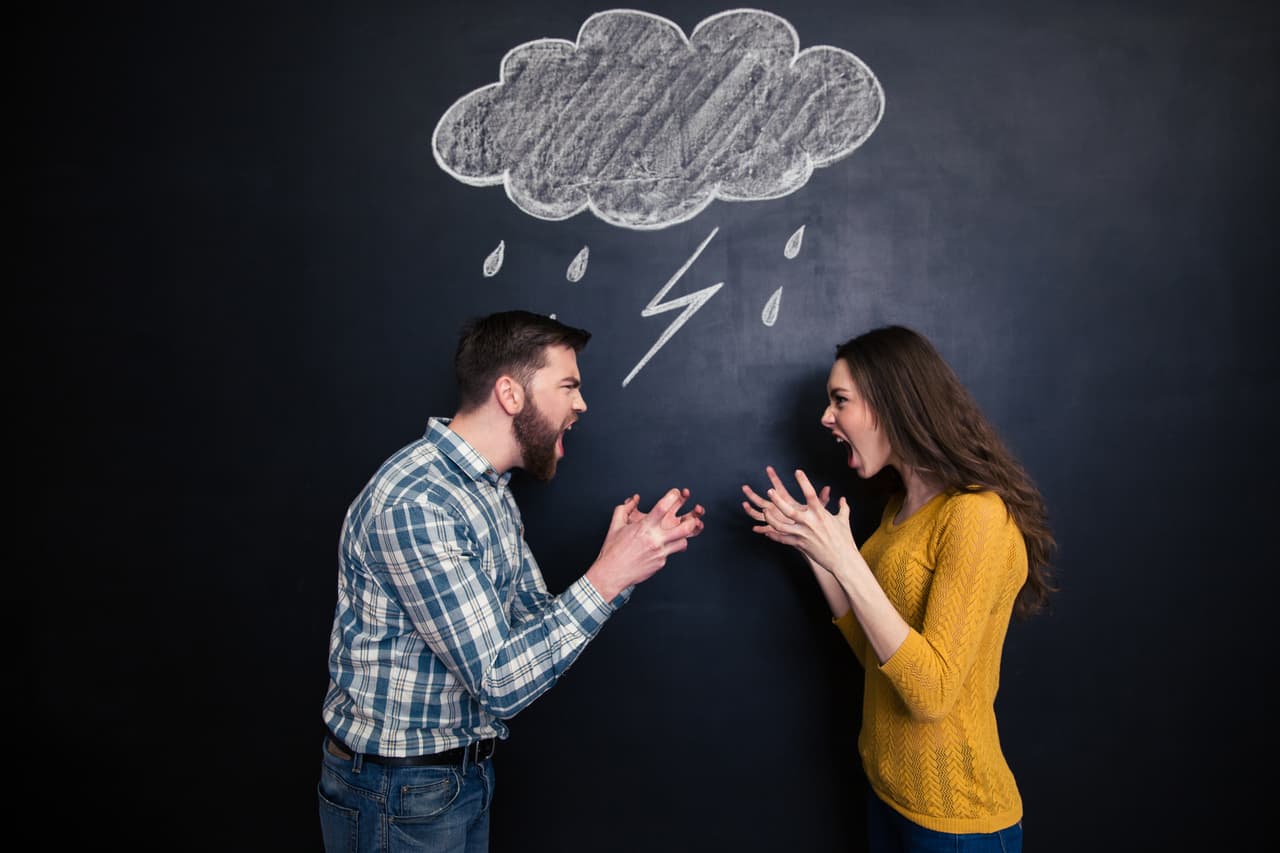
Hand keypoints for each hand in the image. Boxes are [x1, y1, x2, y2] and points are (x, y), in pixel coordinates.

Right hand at [587, 488, 704, 599]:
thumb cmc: (613, 550)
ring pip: (683, 542)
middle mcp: (654, 539)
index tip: (676, 493)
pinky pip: (671, 553)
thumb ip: (625, 508)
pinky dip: (670, 548)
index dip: (672, 497)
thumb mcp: (615, 525)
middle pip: (683, 528)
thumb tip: (634, 499)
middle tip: (692, 517)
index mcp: (644, 527)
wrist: (612, 572)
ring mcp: (660, 552)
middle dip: (691, 521)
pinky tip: (664, 546)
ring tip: (681, 533)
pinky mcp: (661, 563)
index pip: (662, 508)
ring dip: (683, 536)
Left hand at [741, 466, 855, 572]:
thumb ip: (843, 507)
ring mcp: (803, 534)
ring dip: (771, 518)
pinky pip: (783, 539)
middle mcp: (810, 523)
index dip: (804, 482)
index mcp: (821, 514)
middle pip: (789, 510)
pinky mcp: (800, 544)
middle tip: (770, 491)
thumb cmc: (844, 539)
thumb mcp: (844, 520)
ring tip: (765, 510)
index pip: (811, 494)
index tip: (798, 471)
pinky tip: (766, 531)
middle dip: (778, 501)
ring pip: (781, 526)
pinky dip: (774, 535)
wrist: (842, 559)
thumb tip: (843, 499)